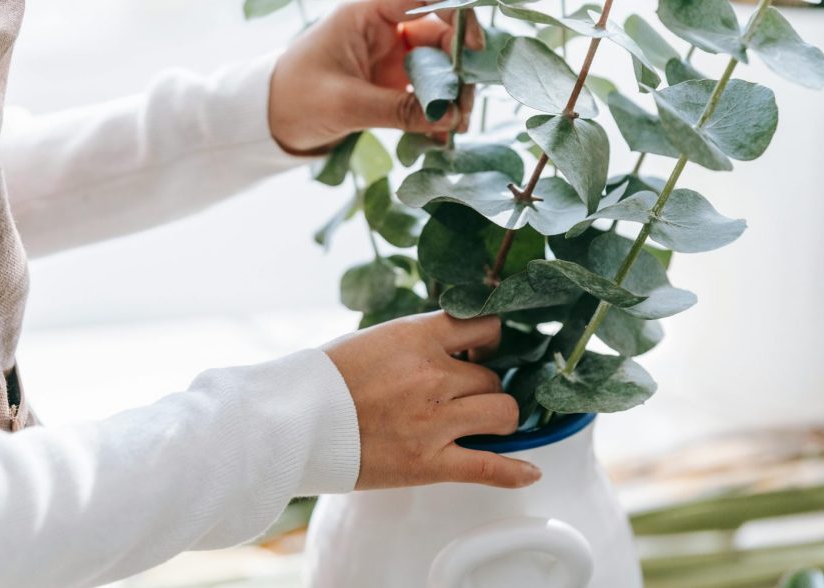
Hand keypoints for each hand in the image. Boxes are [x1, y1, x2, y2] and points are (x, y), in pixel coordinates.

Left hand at [269, 0, 483, 152]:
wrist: (268, 121)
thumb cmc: (294, 99)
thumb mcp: (346, 105)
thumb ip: (398, 110)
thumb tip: (450, 117)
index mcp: (367, 14)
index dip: (456, 14)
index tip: (472, 49)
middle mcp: (383, 29)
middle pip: (439, 35)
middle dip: (458, 68)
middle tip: (465, 106)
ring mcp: (389, 57)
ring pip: (437, 66)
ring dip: (451, 94)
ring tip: (457, 125)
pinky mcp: (390, 84)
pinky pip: (424, 92)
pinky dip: (436, 111)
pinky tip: (443, 135)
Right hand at [323, 312, 541, 489]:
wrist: (293, 422)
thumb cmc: (324, 380)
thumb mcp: (373, 341)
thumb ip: (416, 342)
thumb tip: (454, 344)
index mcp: (416, 339)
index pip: (483, 327)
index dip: (490, 339)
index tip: (484, 349)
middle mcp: (432, 376)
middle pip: (492, 378)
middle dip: (482, 388)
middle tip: (461, 398)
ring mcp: (434, 422)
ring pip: (503, 413)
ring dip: (497, 418)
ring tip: (482, 423)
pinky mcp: (429, 463)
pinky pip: (489, 467)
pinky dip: (515, 471)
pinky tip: (530, 472)